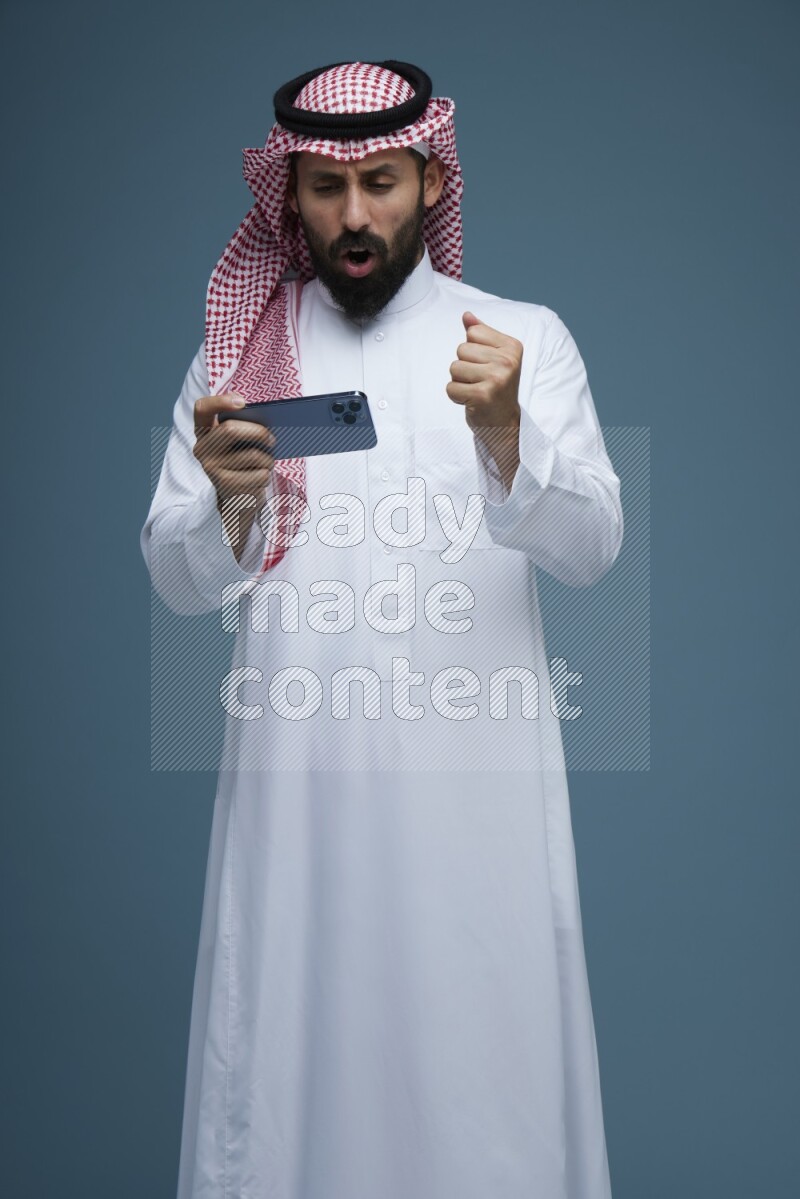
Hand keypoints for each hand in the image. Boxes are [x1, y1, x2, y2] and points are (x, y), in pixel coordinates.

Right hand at [193, 393, 274, 506]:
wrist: (236, 498)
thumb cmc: (241, 462)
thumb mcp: (238, 443)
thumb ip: (244, 427)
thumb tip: (269, 422)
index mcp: (204, 432)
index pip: (202, 409)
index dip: (220, 401)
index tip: (243, 402)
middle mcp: (202, 449)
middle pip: (230, 430)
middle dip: (258, 432)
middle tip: (272, 439)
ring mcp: (211, 469)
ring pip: (252, 455)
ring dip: (268, 459)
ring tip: (267, 462)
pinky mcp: (226, 486)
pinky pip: (259, 474)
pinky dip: (266, 475)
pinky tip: (259, 479)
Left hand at [447, 312, 521, 490]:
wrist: (504, 424)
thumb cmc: (496, 388)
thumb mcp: (494, 358)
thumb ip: (481, 335)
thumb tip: (466, 316)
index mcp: (512, 347)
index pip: (472, 333)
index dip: (472, 350)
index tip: (486, 366)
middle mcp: (508, 361)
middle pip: (461, 350)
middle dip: (464, 367)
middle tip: (481, 381)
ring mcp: (496, 378)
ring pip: (454, 368)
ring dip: (459, 382)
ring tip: (476, 390)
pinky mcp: (482, 395)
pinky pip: (450, 388)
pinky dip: (456, 396)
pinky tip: (471, 401)